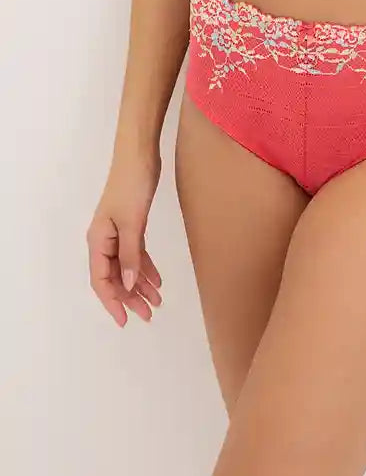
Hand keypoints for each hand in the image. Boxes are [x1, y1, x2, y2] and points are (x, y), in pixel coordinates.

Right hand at [86, 147, 162, 327]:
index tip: (125, 321)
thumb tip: (128, 284)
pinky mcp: (131, 224)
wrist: (140, 154)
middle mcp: (105, 239)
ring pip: (127, 267)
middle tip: (149, 315)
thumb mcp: (133, 223)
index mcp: (98, 240)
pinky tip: (158, 280)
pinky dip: (146, 267)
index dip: (112, 302)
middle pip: (115, 277)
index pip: (101, 280)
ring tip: (157, 302)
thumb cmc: (132, 185)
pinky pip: (136, 253)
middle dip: (130, 297)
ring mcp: (118, 232)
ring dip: (141, 285)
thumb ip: (131, 255)